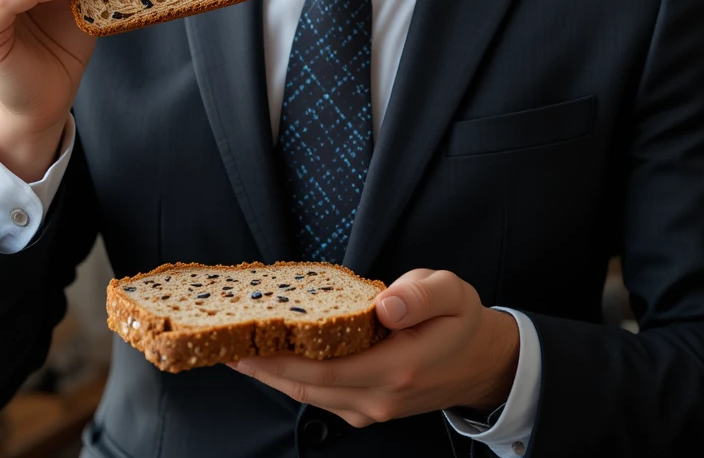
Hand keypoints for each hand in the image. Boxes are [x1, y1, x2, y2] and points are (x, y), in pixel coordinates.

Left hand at [231, 269, 519, 427]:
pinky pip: (321, 397)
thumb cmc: (462, 322)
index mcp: (397, 369)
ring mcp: (372, 409)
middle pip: (306, 388)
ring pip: (309, 397)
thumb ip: (421, 295)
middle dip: (261, 368)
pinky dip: (292, 379)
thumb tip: (386, 303)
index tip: (243, 343)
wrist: (483, 364)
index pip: (324, 370)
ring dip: (271, 375)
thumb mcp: (453, 293)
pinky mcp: (367, 408)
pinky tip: (272, 358)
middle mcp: (379, 398)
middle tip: (220, 345)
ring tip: (235, 349)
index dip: (279, 360)